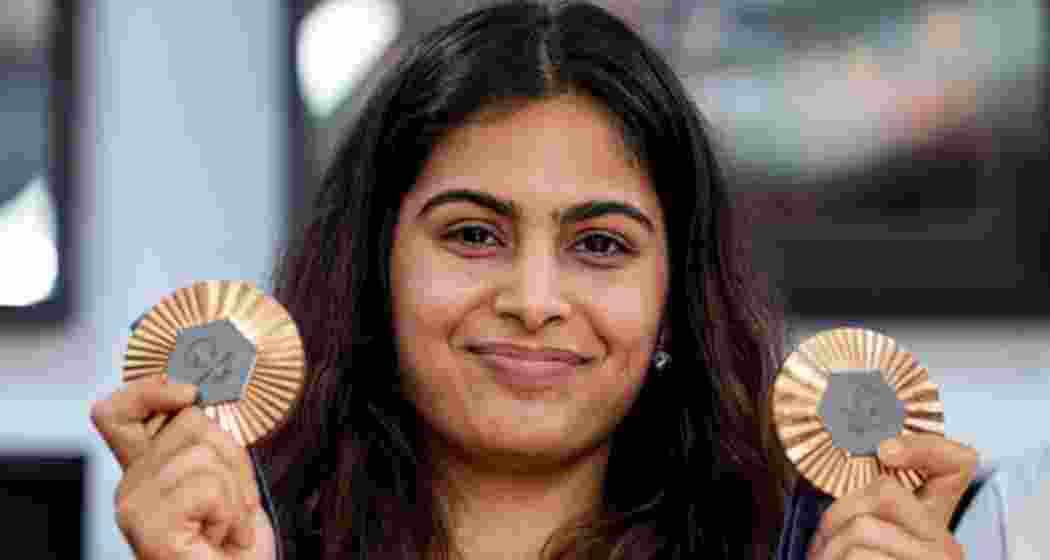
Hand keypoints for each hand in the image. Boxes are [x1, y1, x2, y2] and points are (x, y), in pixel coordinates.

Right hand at [91, 376, 275, 559]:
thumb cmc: (233, 544)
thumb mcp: (226, 478)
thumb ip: (207, 440)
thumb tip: (198, 398)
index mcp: (145, 469)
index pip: (118, 412)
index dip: (149, 389)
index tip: (188, 392)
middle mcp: (131, 486)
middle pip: (189, 421)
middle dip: (232, 458)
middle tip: (230, 503)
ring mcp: (135, 509)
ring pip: (204, 453)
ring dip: (235, 492)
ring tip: (226, 525)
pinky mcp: (149, 530)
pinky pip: (208, 486)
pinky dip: (232, 512)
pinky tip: (221, 538)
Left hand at [807, 433, 978, 559]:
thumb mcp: (872, 544)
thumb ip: (870, 514)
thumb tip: (856, 474)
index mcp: (935, 528)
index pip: (954, 465)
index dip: (924, 447)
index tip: (886, 449)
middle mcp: (945, 545)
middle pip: (883, 492)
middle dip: (836, 515)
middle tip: (822, 549)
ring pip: (863, 528)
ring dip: (827, 550)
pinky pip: (861, 557)